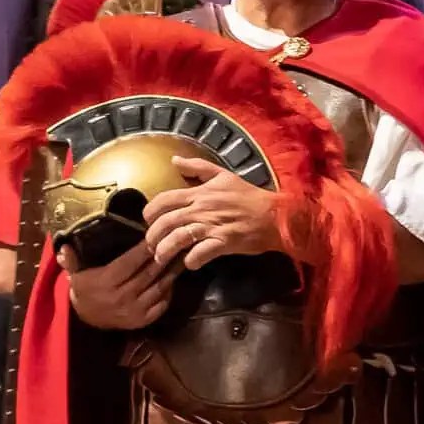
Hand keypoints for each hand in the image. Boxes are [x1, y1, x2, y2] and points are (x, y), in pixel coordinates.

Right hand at [61, 242, 176, 329]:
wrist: (86, 319)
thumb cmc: (84, 289)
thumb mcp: (75, 274)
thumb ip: (72, 259)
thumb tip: (64, 246)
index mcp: (106, 282)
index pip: (130, 262)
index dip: (144, 249)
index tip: (156, 236)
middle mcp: (122, 297)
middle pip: (148, 274)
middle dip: (164, 257)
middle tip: (177, 242)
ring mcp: (134, 311)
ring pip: (158, 288)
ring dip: (172, 273)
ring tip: (182, 258)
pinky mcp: (143, 320)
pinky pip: (162, 304)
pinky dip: (170, 291)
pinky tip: (174, 278)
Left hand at [144, 157, 281, 268]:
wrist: (275, 215)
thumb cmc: (249, 196)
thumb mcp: (223, 175)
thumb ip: (197, 167)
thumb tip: (174, 160)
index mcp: (199, 193)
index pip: (163, 200)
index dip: (149, 212)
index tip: (148, 221)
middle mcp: (202, 209)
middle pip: (166, 222)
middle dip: (152, 236)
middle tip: (151, 245)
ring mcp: (212, 226)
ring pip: (178, 238)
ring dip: (165, 250)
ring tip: (161, 258)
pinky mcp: (224, 243)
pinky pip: (200, 254)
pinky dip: (191, 261)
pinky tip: (189, 263)